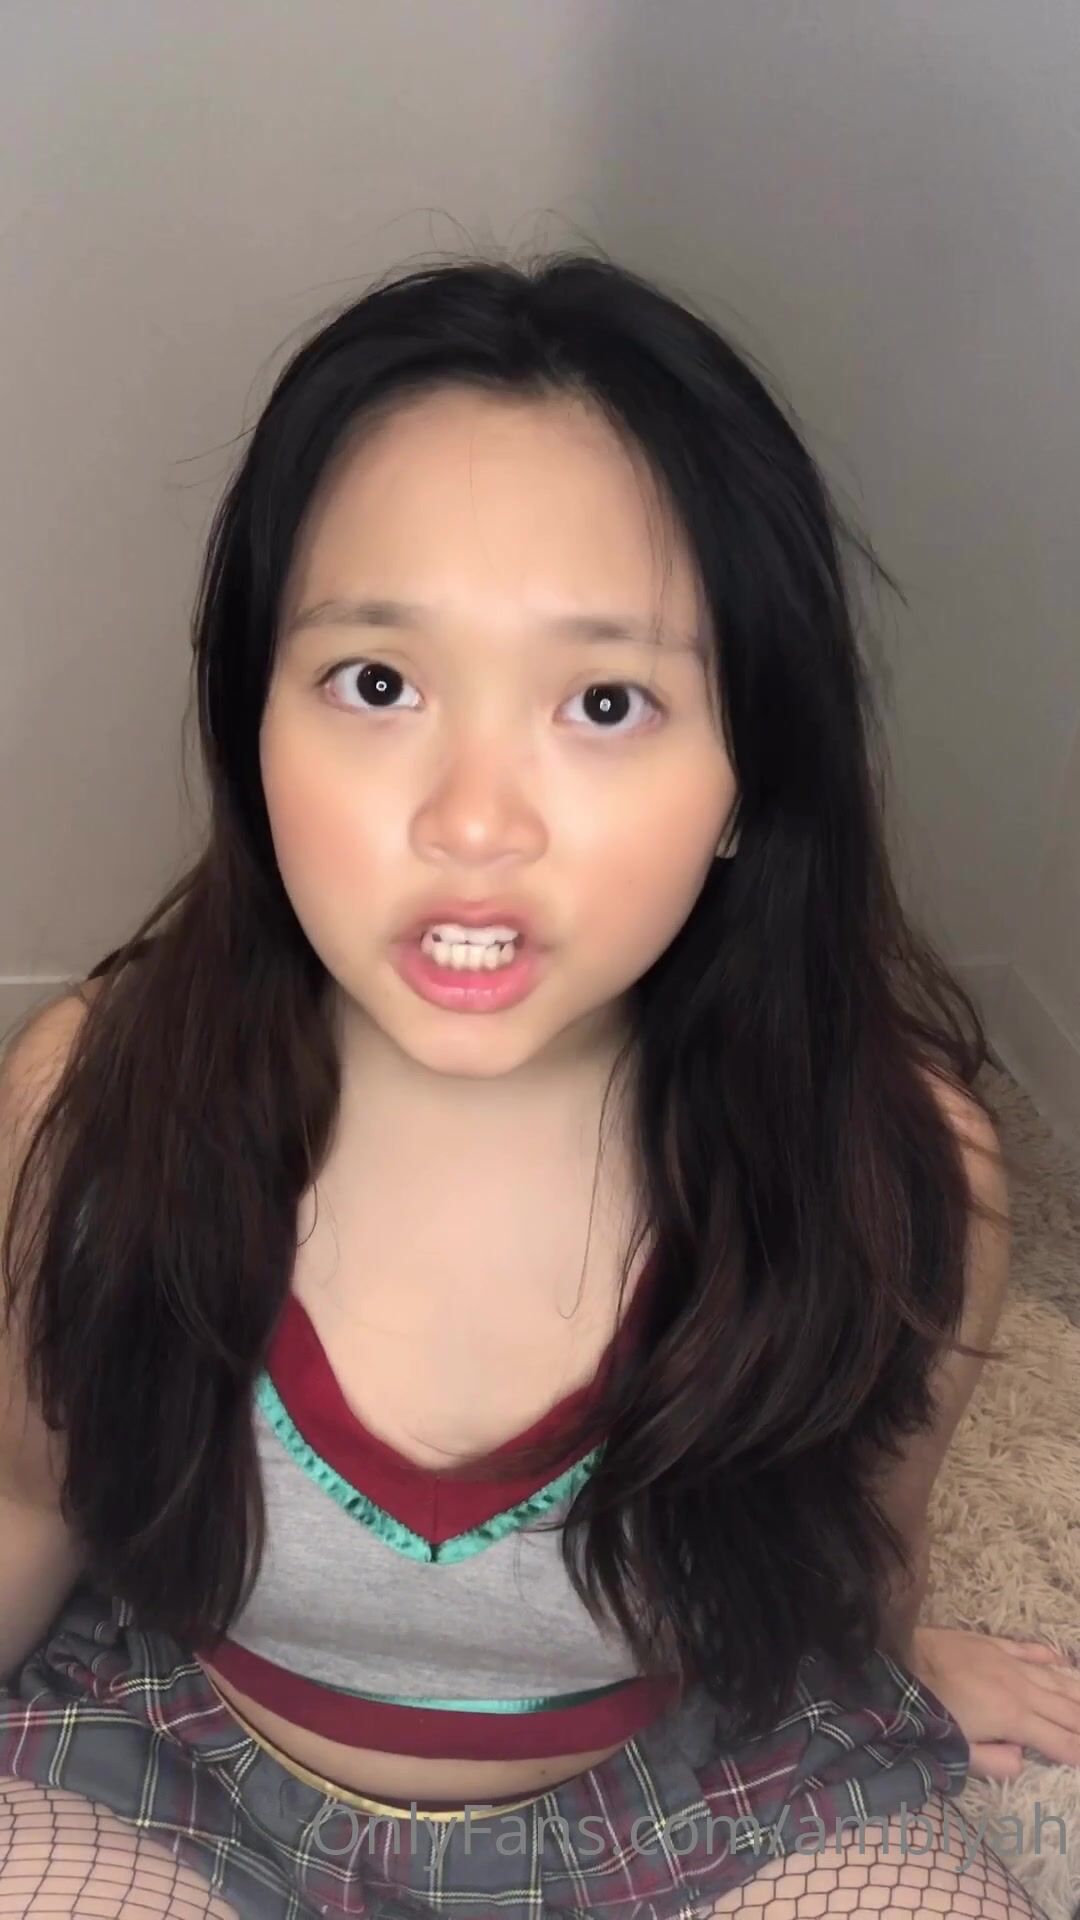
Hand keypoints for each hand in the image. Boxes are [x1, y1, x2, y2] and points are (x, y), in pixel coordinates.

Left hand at [912, 1624, 1079, 1780]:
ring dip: (1078, 1691)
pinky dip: (1050, 1656)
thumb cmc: (926, 1708)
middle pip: (1066, 1708)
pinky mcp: (993, 1642)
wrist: (900, 1655)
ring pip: (1054, 1678)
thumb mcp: (955, 1746)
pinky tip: (1064, 1661)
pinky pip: (1029, 1649)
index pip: (1059, 1741)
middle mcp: (1020, 1688)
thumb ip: (991, 1761)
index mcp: (1013, 1717)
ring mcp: (1008, 1661)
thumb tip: (1022, 1762)